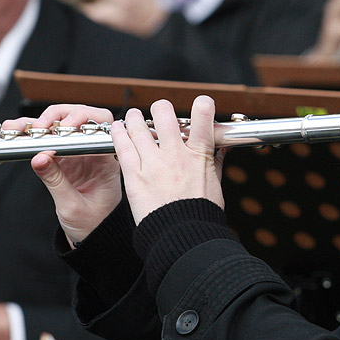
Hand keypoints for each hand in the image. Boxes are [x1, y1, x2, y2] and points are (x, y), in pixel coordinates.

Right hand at [3, 104, 121, 245]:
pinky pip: (46, 140)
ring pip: (60, 126)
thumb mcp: (72, 206)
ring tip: (18, 128)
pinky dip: (30, 134)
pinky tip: (15, 132)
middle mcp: (93, 151)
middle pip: (80, 117)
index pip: (101, 125)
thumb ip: (56, 182)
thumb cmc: (93, 223)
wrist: (93, 237)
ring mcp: (76, 153)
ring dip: (39, 122)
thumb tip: (39, 158)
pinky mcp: (61, 159)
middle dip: (58, 116)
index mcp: (107, 159)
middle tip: (40, 127)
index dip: (83, 118)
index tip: (65, 128)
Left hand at [111, 96, 224, 224]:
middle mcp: (175, 154)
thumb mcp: (215, 183)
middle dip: (161, 108)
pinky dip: (119, 134)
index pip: (203, 116)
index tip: (200, 104)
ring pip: (139, 127)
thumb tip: (221, 147)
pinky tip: (118, 128)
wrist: (182, 235)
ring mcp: (153, 164)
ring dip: (136, 118)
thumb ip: (215, 161)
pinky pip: (123, 147)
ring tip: (135, 116)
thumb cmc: (201, 213)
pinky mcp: (135, 176)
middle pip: (164, 114)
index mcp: (199, 154)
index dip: (202, 104)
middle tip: (159, 113)